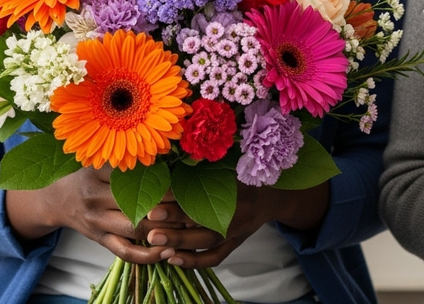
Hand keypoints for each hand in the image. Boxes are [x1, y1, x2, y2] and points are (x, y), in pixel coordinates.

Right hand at [5, 166, 190, 263]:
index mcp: (99, 172)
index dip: (164, 179)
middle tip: (195, 204)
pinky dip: (147, 255)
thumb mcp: (104, 159)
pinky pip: (124, 252)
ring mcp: (97, 222)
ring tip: (189, 225)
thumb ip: (131, 157)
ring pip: (135, 228)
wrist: (58, 200)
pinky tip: (168, 250)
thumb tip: (172, 151)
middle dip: (170, 205)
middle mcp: (96, 197)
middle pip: (139, 203)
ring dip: (164, 229)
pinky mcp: (99, 241)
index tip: (188, 180)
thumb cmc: (90, 175)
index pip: (136, 176)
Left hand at [147, 181, 329, 267]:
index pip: (200, 192)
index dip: (178, 196)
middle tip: (150, 218)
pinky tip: (172, 259)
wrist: (272, 196)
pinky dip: (193, 261)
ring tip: (154, 240)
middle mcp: (235, 211)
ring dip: (178, 242)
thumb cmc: (247, 176)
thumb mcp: (231, 165)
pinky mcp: (234, 244)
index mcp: (234, 187)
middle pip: (200, 218)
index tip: (155, 198)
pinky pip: (214, 258)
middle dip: (173, 219)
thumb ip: (208, 165)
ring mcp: (235, 231)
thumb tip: (174, 162)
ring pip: (204, 241)